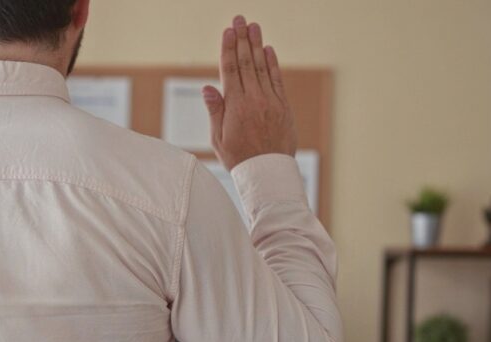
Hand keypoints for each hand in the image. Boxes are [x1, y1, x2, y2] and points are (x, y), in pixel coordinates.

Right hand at [202, 15, 296, 169]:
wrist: (267, 173)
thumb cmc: (239, 158)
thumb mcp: (218, 138)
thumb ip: (215, 110)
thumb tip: (207, 87)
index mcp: (235, 105)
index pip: (230, 70)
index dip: (228, 48)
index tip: (228, 31)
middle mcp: (254, 99)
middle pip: (246, 62)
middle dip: (242, 39)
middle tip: (240, 19)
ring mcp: (270, 101)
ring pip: (263, 67)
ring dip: (257, 44)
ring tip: (254, 26)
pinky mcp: (283, 107)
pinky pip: (277, 80)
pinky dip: (273, 63)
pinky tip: (268, 50)